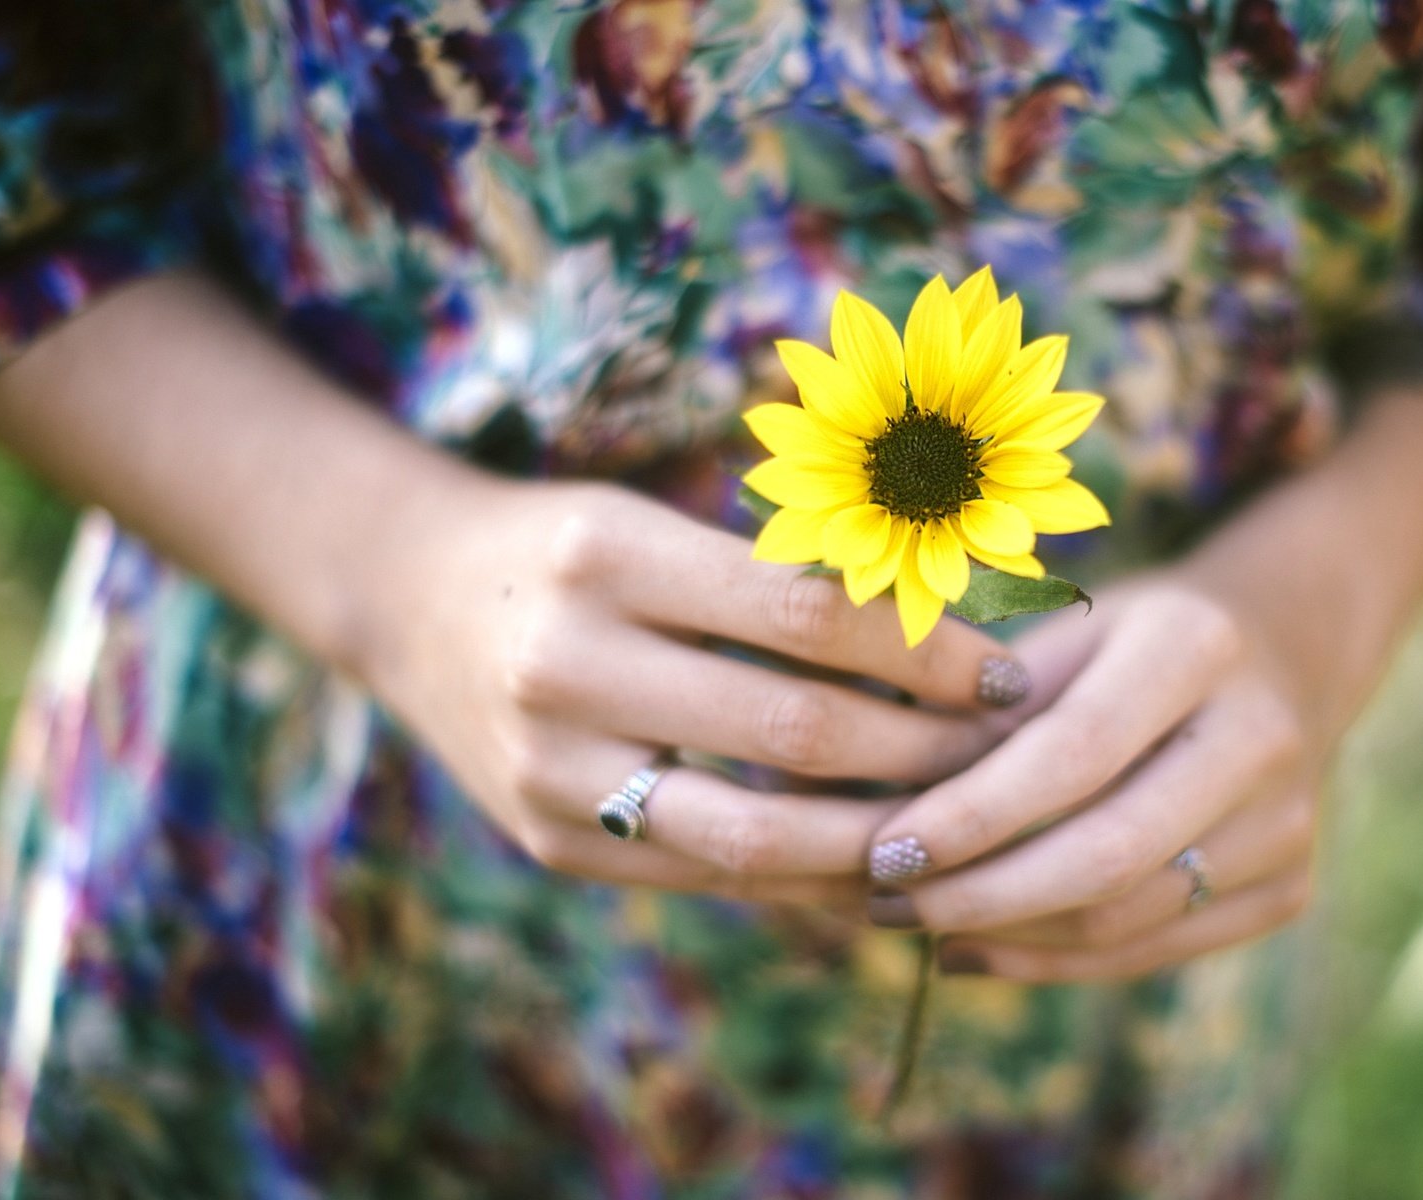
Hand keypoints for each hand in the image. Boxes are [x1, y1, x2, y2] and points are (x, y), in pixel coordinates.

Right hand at [368, 478, 1027, 910]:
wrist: (411, 601)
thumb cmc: (573, 550)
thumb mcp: (659, 525)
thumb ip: (781, 577)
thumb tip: (952, 630)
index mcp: (610, 555)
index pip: (811, 614)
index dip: (929, 651)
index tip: (1011, 674)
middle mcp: (568, 664)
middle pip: (796, 734)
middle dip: (926, 755)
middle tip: (1009, 759)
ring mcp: (550, 770)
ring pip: (756, 837)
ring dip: (881, 840)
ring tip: (961, 827)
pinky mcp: (550, 844)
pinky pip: (711, 878)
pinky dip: (808, 880)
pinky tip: (877, 864)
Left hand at [860, 579, 1335, 979]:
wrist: (1288, 653)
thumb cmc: (1133, 637)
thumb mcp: (1065, 629)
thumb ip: (986, 709)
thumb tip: (874, 804)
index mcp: (1198, 646)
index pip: (1076, 752)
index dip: (975, 814)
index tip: (885, 849)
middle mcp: (1262, 738)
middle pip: (1110, 855)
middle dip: (981, 895)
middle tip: (886, 903)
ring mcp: (1287, 824)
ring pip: (1126, 921)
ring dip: (1005, 934)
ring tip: (915, 922)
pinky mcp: (1288, 889)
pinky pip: (1152, 952)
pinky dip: (1053, 960)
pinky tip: (976, 946)